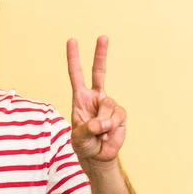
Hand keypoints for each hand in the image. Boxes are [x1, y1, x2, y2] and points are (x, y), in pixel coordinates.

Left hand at [66, 36, 125, 162]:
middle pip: (99, 72)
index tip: (72, 41)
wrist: (98, 156)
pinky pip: (116, 118)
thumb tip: (102, 121)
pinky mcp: (120, 114)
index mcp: (80, 98)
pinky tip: (107, 135)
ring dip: (102, 124)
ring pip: (107, 106)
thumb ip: (87, 128)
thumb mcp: (78, 137)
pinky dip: (111, 129)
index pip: (76, 75)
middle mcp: (95, 97)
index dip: (73, 58)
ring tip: (98, 134)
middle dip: (101, 54)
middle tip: (103, 36)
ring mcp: (109, 104)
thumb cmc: (84, 144)